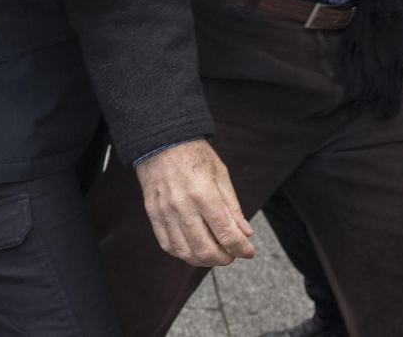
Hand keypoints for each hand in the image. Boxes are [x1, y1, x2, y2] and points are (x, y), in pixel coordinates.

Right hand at [134, 139, 254, 267]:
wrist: (161, 141)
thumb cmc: (194, 155)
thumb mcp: (221, 175)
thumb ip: (232, 207)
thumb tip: (245, 234)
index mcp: (203, 193)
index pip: (226, 234)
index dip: (242, 249)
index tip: (248, 252)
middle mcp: (182, 206)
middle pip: (205, 250)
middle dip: (224, 259)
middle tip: (232, 253)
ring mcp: (165, 212)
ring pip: (186, 252)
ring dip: (204, 260)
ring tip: (214, 252)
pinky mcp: (153, 214)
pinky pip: (168, 245)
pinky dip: (183, 253)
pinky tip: (193, 247)